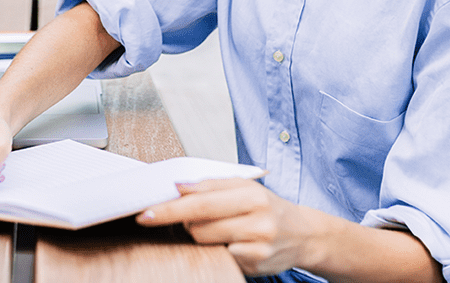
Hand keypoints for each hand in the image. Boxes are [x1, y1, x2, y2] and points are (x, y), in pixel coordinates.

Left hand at [136, 177, 319, 276]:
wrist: (303, 234)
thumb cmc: (265, 205)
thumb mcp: (243, 186)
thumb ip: (209, 184)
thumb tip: (178, 186)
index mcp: (251, 193)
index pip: (200, 201)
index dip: (171, 208)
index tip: (146, 213)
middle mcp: (257, 220)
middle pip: (199, 225)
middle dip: (183, 221)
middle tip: (184, 216)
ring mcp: (257, 246)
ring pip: (206, 242)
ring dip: (199, 234)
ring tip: (215, 227)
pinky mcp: (256, 266)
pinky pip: (220, 257)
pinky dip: (216, 249)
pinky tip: (229, 242)